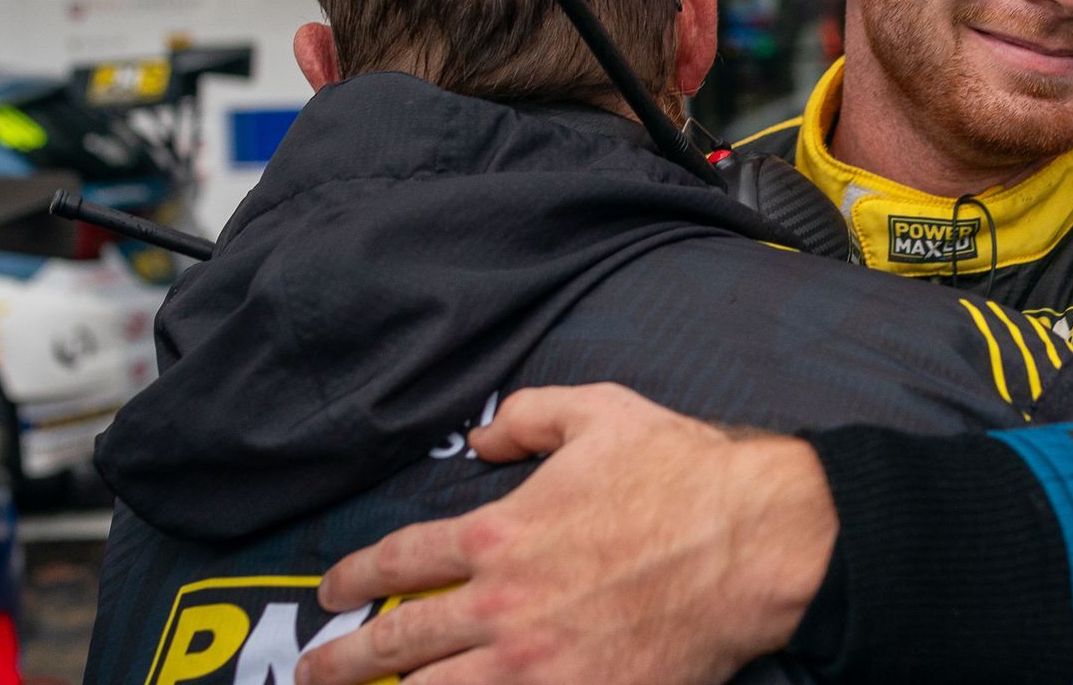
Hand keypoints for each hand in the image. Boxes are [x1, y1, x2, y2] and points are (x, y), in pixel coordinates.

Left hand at [295, 383, 837, 684]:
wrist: (757, 543)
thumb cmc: (685, 475)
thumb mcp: (602, 412)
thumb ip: (527, 416)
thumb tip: (483, 439)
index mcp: (501, 535)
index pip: (400, 561)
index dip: (354, 578)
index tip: (333, 590)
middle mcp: (504, 608)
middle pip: (397, 644)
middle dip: (343, 662)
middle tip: (315, 673)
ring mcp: (539, 666)